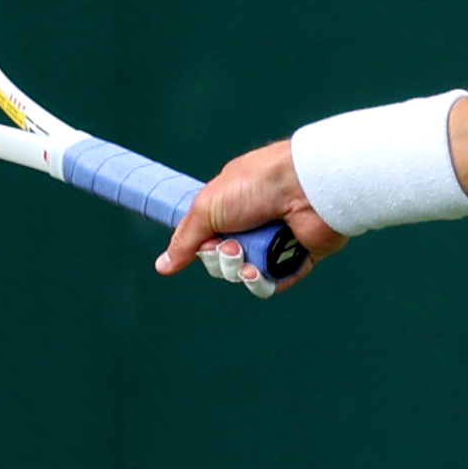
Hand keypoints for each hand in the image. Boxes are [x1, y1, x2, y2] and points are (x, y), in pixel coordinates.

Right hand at [151, 139, 344, 279]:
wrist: (304, 188)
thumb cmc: (256, 185)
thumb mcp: (206, 207)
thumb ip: (185, 240)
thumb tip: (163, 266)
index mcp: (230, 207)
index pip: (205, 240)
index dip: (201, 247)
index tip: (204, 241)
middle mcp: (252, 224)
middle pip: (223, 262)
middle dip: (222, 259)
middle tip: (231, 244)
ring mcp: (275, 242)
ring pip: (246, 276)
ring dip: (242, 271)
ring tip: (248, 255)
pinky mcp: (297, 258)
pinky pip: (272, 284)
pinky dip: (263, 282)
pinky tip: (260, 272)